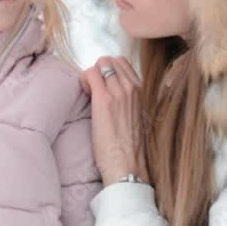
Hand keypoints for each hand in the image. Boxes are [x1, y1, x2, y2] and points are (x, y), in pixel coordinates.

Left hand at [80, 56, 149, 185]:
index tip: (104, 86)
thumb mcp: (137, 117)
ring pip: (101, 63)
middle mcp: (133, 87)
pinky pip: (90, 73)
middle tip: (94, 89)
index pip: (123, 63)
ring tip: (89, 93)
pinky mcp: (104, 99)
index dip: (109, 72)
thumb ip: (129, 100)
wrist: (128, 165)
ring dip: (91, 75)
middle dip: (99, 70)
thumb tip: (113, 92)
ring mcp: (119, 92)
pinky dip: (84, 80)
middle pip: (111, 60)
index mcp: (142, 91)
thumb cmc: (130, 148)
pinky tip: (85, 94)